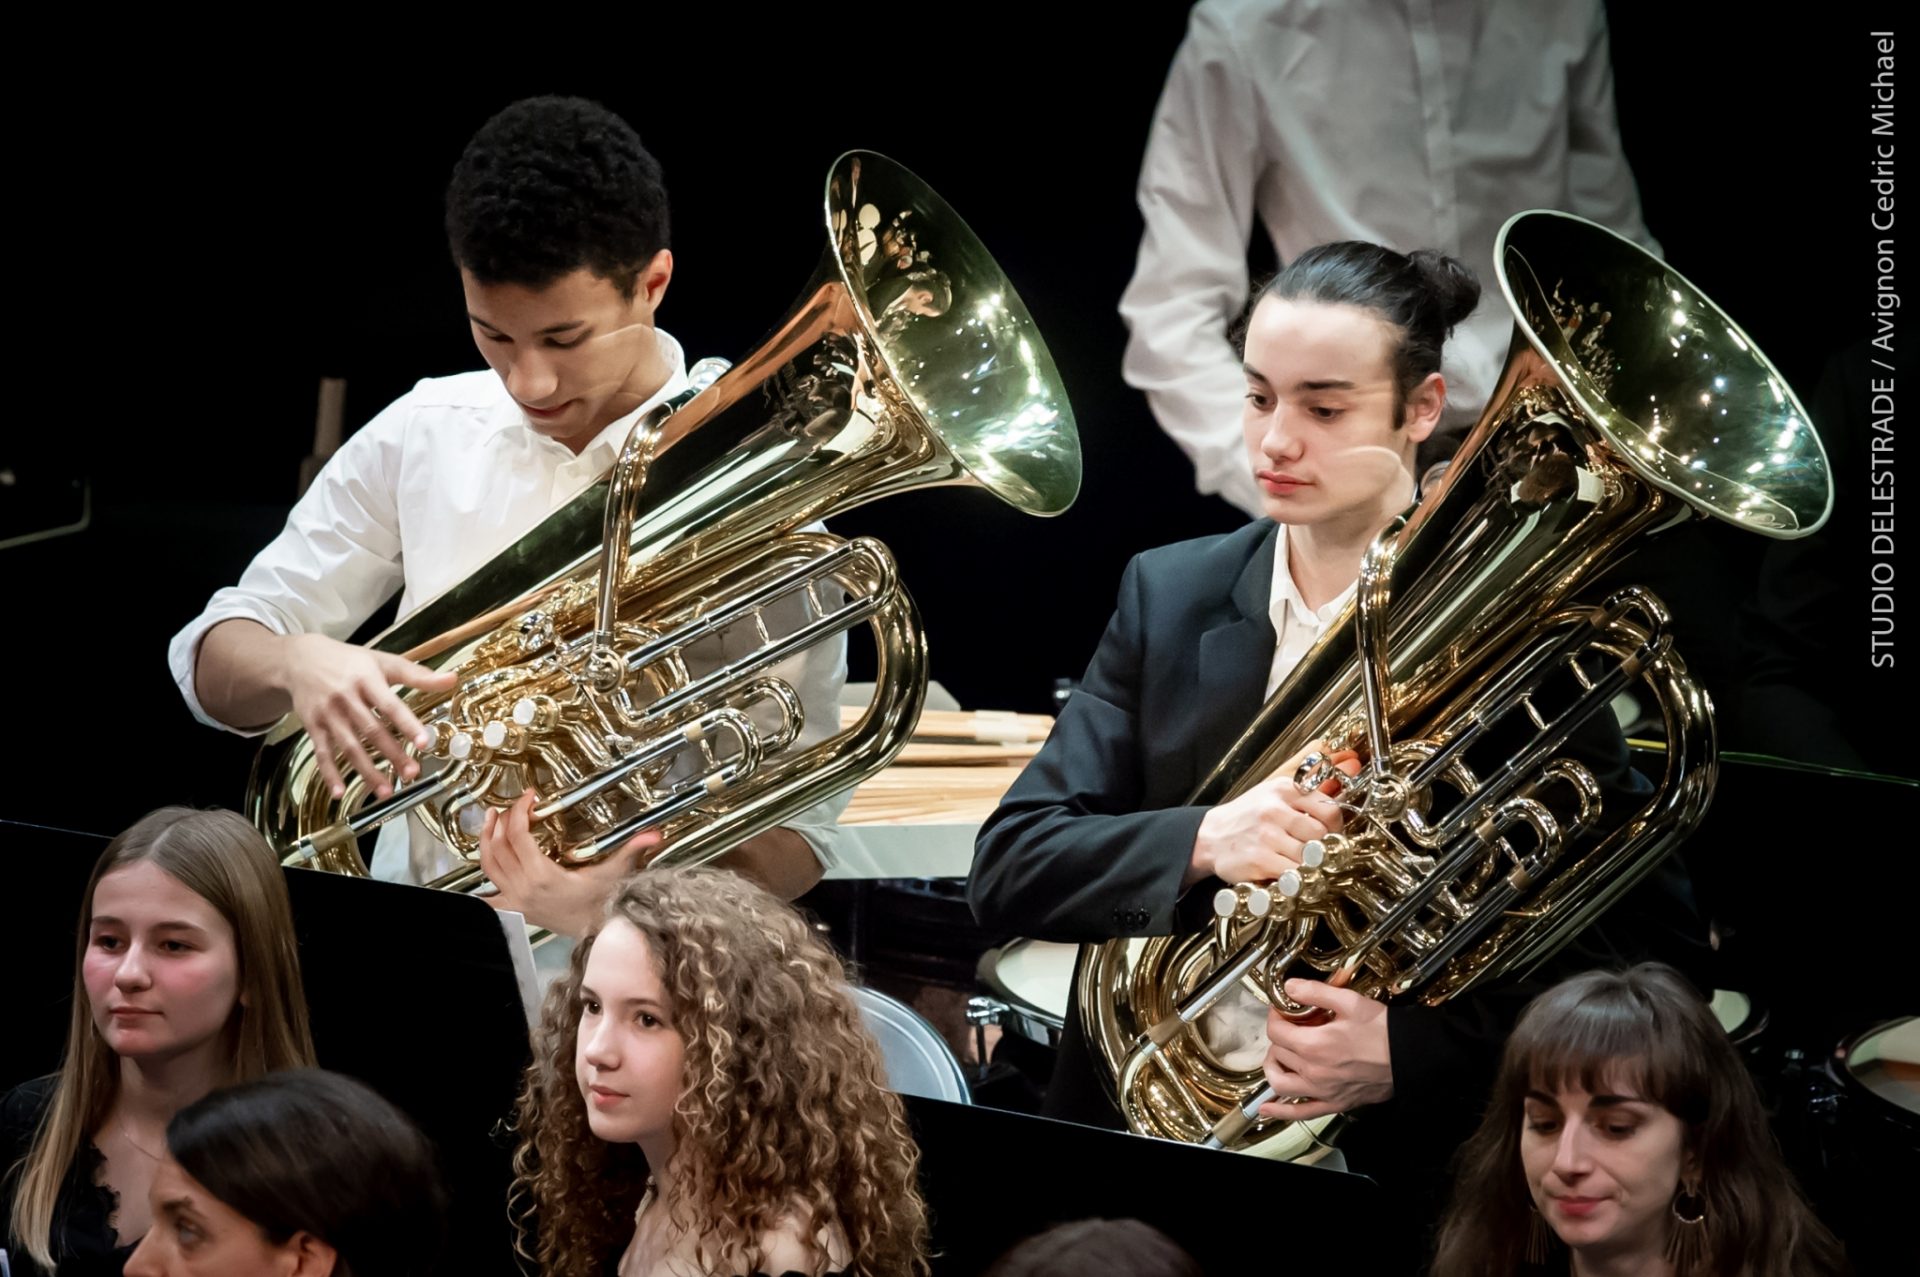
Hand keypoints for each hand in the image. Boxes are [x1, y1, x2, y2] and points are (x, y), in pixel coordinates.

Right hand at [279, 633, 459, 798]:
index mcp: (367, 680)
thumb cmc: (350, 662)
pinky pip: (322, 752)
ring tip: (385, 791)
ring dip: (367, 770)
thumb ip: (418, 675)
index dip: (408, 724)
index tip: (425, 742)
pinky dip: (329, 773)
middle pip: (372, 730)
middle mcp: (345, 698)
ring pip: (349, 746)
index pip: (391, 705)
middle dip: (392, 754)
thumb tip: (453, 680)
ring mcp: (327, 714)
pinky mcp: (312, 726)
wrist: (300, 659)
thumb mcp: (383, 662)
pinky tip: (339, 792)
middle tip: (412, 773)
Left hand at [477, 789, 661, 936]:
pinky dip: (477, 888)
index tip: (529, 797)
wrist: (596, 931)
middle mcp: (523, 887)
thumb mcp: (615, 872)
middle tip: (512, 805)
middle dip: (502, 820)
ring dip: (486, 840)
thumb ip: (633, 850)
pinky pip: (486, 900)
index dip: (519, 811)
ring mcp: (516, 900)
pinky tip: (476, 874)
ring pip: (487, 864)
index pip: (519, 834)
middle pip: (499, 845)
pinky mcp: (515, 910)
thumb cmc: (603, 904)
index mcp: (542, 875)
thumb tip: (654, 835)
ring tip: (492, 821)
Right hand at [1188, 745, 1358, 887]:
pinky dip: (1297, 877)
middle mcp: (1274, 810)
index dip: (1337, 826)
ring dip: (1311, 864)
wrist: (1210, 836)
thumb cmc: (1249, 814)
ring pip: (1310, 856)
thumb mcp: (1277, 788)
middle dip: (1324, 847)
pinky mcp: (1259, 860)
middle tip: (1318, 852)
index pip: (1329, 809)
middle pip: (1321, 835)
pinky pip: (1294, 873)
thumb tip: (1349, 759)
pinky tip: (1290, 873)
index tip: (1332, 833)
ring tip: (1303, 863)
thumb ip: (1312, 776)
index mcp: (1283, 789)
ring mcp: (1266, 836)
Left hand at [1257, 977, 1393, 1119]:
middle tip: (1291, 1027)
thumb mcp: (1349, 1002)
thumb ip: (1315, 992)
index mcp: (1314, 1045)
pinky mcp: (1334, 1103)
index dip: (1275, 1017)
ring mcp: (1323, 1090)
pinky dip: (1281, 1111)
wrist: (1410, 1057)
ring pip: (1280, 1083)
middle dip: (1280, 1037)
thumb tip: (1289, 987)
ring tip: (1278, 1057)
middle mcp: (1314, 1071)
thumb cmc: (1383, 1031)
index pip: (1276, 1031)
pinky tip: (1267, 1108)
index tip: (1282, 1011)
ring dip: (1273, 1069)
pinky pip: (1301, 1112)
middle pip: (1278, 1053)